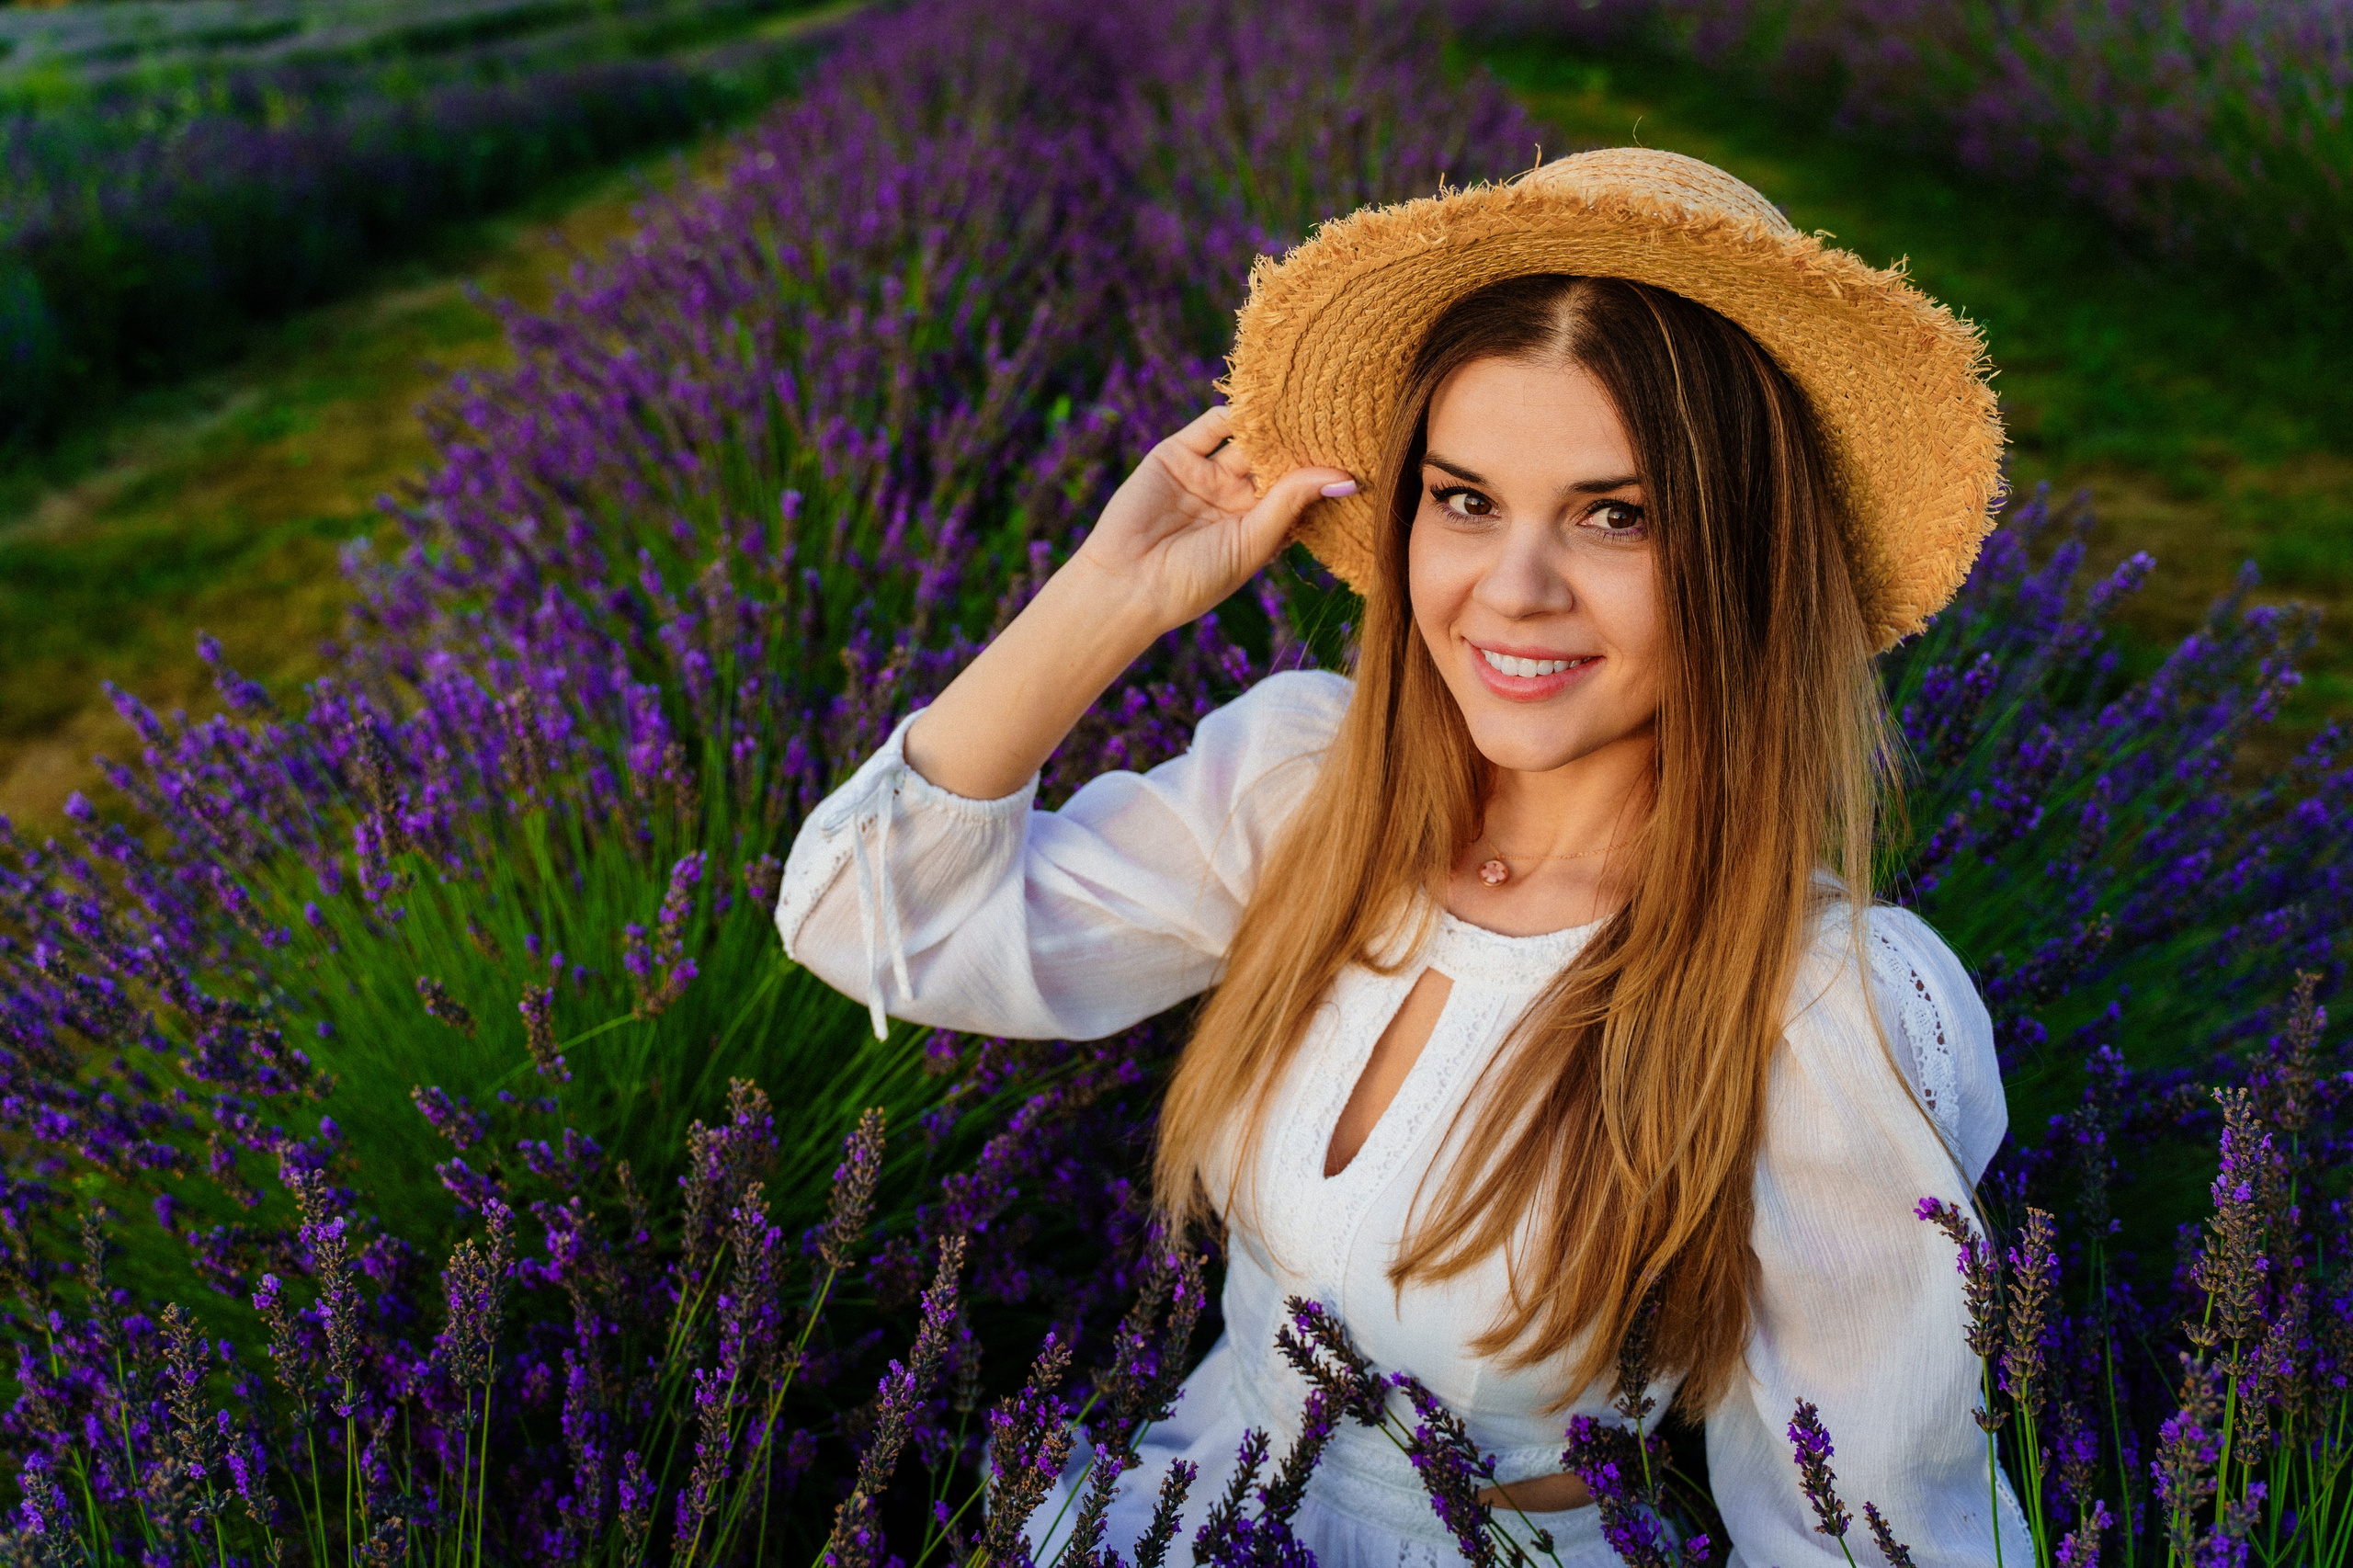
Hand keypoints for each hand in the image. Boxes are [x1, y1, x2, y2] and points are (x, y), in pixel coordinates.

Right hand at [1069, 405, 1354, 636]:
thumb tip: (1345, 477)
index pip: (1298, 489)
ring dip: (1271, 421)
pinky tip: (1260, 397)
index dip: (1322, 471)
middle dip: (1301, 440)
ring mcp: (1206, 475)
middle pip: (1276, 459)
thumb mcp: (1253, 541)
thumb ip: (1292, 502)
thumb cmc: (1194, 580)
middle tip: (1339, 414)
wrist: (1127, 584)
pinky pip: (1211, 426)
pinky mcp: (1177, 455)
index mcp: (1259, 526)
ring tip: (1305, 399)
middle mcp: (1235, 498)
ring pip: (1246, 439)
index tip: (1359, 449)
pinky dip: (1234, 410)